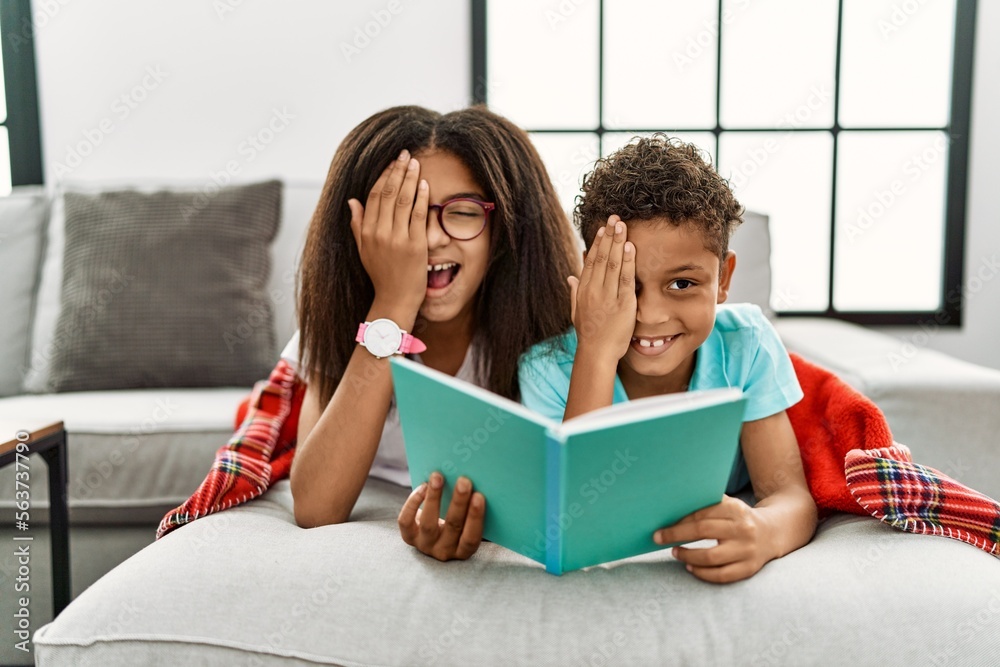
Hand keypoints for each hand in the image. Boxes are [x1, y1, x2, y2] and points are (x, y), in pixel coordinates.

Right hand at [348, 150, 428, 323]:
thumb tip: (352, 201)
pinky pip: (418, 215)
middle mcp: (380, 233)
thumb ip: (357, 224)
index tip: (392, 163)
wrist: (395, 300)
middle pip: (388, 193)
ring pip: (403, 200)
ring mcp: (398, 239)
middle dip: (397, 171)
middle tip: (405, 155)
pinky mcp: (415, 245)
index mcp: (366, 232)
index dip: (383, 176)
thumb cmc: (381, 276)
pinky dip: (421, 197)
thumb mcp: (363, 250)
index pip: (373, 196)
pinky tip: (424, 184)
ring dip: (410, 178)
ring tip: (415, 163)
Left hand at [398, 472, 484, 560]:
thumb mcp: (466, 524)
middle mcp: (444, 551)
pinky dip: (413, 502)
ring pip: (429, 523)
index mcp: (464, 550)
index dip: (475, 518)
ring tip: (438, 477)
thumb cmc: (457, 524)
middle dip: (459, 502)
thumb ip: (471, 510)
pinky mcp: (409, 536)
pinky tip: (423, 486)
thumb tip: (477, 483)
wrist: (434, 534)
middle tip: (464, 481)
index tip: (479, 496)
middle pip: (453, 527)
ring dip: (434, 497)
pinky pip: (406, 520)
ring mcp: (425, 545)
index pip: (471, 538)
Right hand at [568, 216, 635, 363]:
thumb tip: (570, 277)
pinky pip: (625, 278)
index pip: (590, 261)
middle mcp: (593, 290)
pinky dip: (628, 261)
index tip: (602, 228)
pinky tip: (630, 246)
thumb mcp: (576, 312)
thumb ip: (574, 292)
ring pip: (612, 263)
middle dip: (608, 236)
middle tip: (614, 218)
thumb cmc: (589, 335)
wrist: (596, 353)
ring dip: (617, 242)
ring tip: (622, 225)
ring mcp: (607, 296)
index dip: (597, 243)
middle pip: (601, 257)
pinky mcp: (622, 304)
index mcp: (583, 291)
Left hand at [653, 495, 769, 582]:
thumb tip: (672, 506)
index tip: (662, 526)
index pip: (701, 513)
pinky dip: (702, 573)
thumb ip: (706, 504)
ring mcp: (747, 550)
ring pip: (711, 557)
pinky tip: (690, 567)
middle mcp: (743, 529)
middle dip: (677, 535)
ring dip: (688, 556)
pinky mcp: (749, 568)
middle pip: (703, 531)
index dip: (679, 521)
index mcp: (735, 508)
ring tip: (675, 553)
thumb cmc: (739, 518)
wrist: (772, 533)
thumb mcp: (728, 504)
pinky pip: (721, 575)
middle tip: (658, 538)